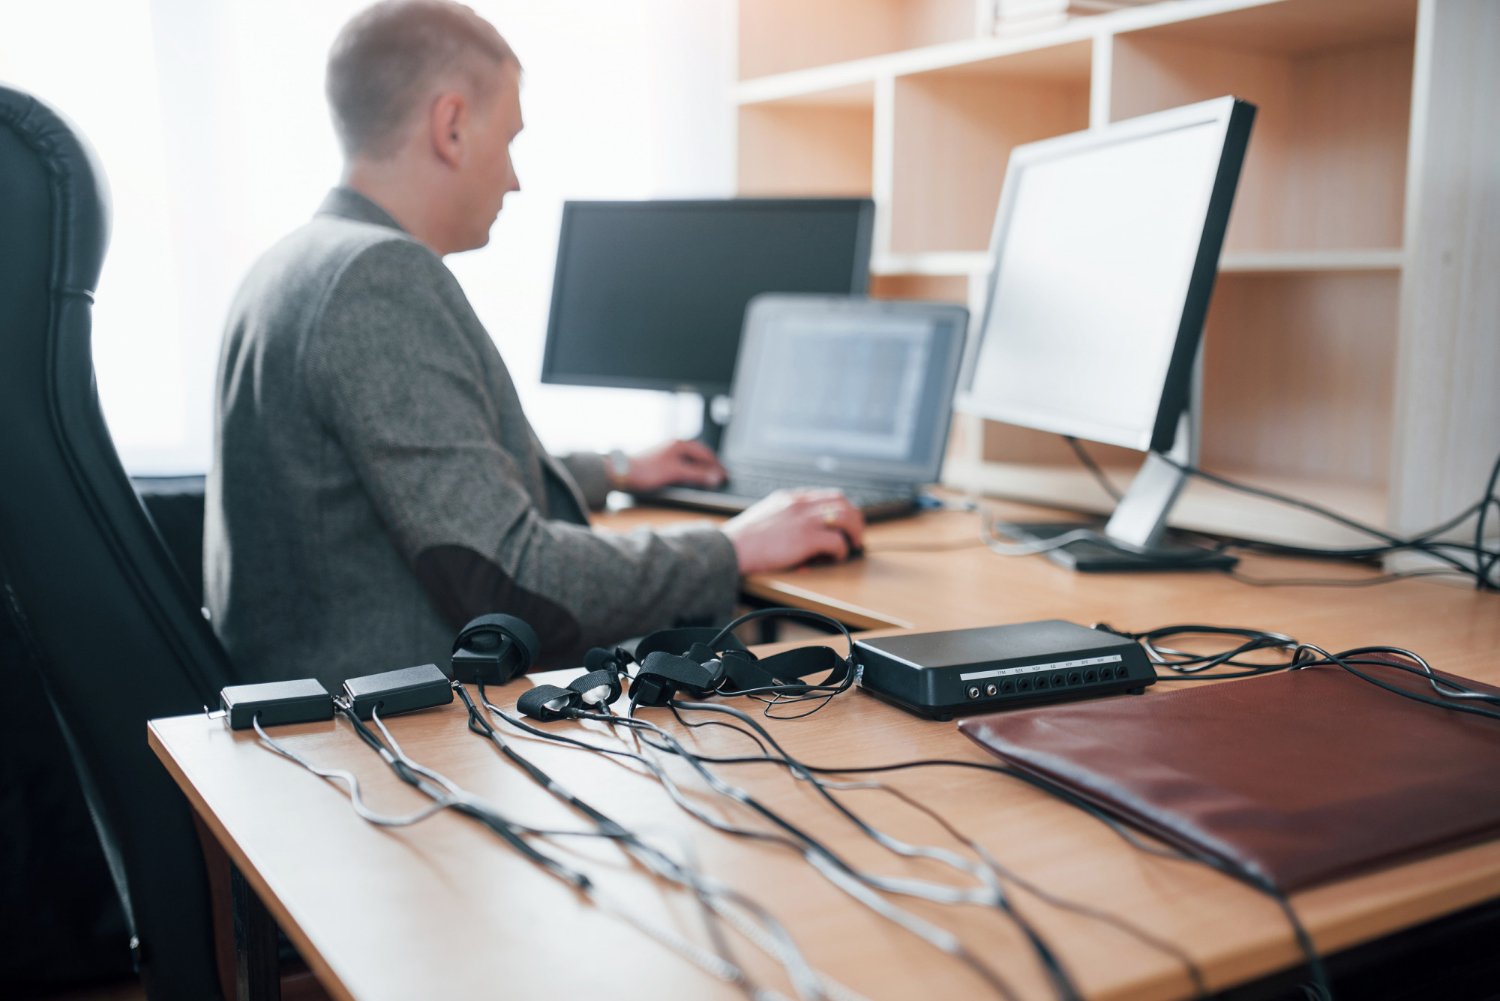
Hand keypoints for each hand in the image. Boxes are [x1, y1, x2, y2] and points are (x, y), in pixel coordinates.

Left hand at [619, 439, 725, 492]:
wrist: (621, 472)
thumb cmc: (645, 470)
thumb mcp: (675, 472)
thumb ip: (696, 474)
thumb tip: (715, 476)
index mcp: (680, 444)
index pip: (706, 454)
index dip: (717, 466)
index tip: (725, 476)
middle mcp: (675, 446)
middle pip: (700, 455)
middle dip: (711, 465)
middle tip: (720, 477)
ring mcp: (668, 453)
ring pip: (691, 459)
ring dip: (701, 468)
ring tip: (708, 478)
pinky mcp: (661, 461)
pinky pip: (682, 464)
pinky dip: (691, 470)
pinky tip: (690, 478)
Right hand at [721, 489, 864, 574]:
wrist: (730, 548)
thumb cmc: (742, 540)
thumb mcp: (764, 516)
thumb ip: (783, 517)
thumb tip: (799, 533)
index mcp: (789, 498)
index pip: (826, 495)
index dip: (841, 508)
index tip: (845, 521)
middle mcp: (800, 504)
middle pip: (842, 502)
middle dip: (855, 518)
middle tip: (856, 533)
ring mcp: (804, 519)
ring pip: (846, 518)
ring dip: (854, 532)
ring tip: (853, 545)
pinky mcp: (807, 538)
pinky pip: (837, 541)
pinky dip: (842, 550)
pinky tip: (836, 557)